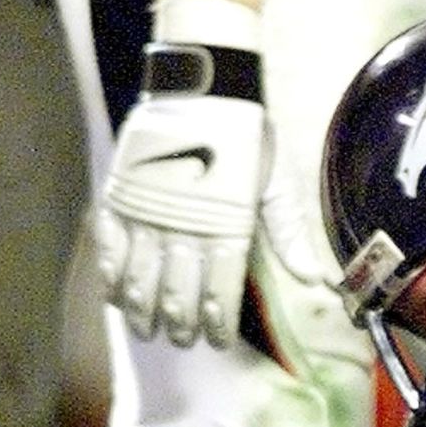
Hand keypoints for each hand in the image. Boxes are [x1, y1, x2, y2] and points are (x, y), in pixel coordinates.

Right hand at [97, 0, 264, 347]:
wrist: (202, 85)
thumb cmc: (245, 136)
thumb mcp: (276, 184)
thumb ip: (290, 236)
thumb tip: (317, 281)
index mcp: (227, 230)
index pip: (218, 297)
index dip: (216, 326)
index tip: (216, 341)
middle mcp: (184, 229)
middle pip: (176, 298)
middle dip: (179, 328)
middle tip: (182, 340)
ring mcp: (147, 215)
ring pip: (139, 282)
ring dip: (142, 312)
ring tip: (147, 330)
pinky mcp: (119, 197)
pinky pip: (109, 249)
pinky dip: (111, 277)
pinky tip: (116, 296)